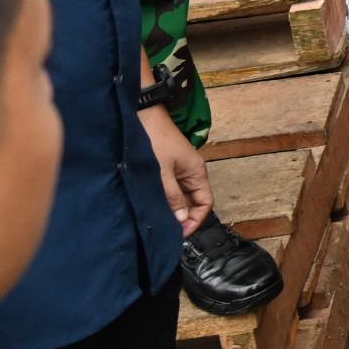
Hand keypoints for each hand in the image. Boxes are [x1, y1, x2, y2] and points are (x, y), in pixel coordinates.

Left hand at [142, 107, 213, 232]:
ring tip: (159, 220)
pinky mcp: (168, 167)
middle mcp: (192, 172)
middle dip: (184, 217)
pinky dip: (166, 199)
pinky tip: (154, 205)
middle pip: (194, 202)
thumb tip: (182, 219)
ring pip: (182, 196)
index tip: (180, 233)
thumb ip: (172, 197)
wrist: (143, 115)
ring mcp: (180, 169)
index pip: (205, 203)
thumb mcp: (162, 173)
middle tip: (167, 231)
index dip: (195, 220)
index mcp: (196, 173)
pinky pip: (172, 188)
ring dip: (173, 208)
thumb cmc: (155, 141)